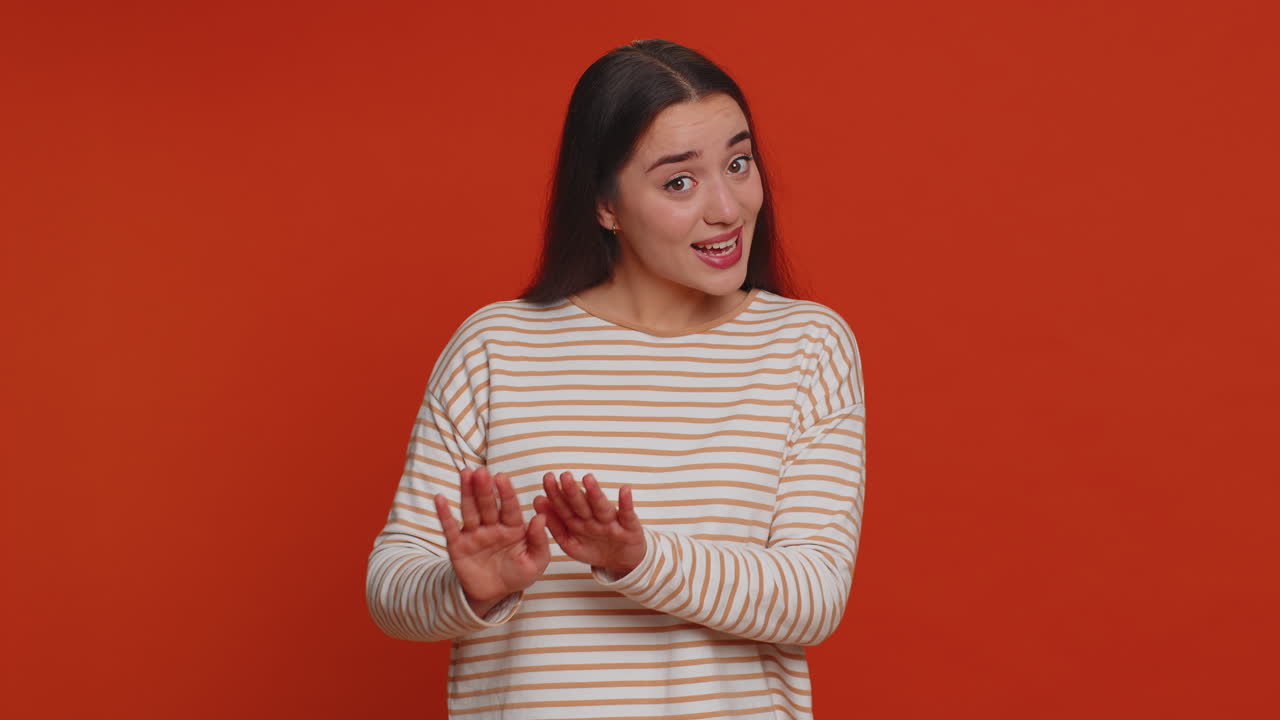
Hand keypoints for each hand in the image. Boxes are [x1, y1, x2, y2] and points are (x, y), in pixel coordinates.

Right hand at [434, 467, 549, 617]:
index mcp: (513, 527)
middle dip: (484, 488)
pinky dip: (444, 514)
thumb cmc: (518, 575)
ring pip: (469, 510)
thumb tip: (541, 518)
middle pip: (487, 504)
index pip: (509, 507)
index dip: (505, 492)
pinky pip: (450, 528)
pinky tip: (439, 498)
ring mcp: (474, 533)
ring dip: (466, 492)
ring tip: (465, 473)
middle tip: (481, 471)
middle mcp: (492, 526)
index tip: (502, 477)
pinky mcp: (457, 545)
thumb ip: (539, 541)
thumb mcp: (536, 562)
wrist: (493, 595)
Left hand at [533, 471, 645, 576]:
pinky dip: (626, 503)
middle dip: (572, 491)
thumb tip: (538, 501)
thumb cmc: (595, 548)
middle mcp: (594, 519)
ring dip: (595, 493)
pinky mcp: (630, 528)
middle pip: (581, 505)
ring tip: (587, 479)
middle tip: (564, 476)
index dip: (555, 494)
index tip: (548, 479)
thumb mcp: (571, 543)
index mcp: (578, 522)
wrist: (623, 561)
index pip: (564, 507)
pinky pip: (627, 515)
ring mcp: (611, 523)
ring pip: (601, 507)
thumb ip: (555, 525)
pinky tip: (625, 490)